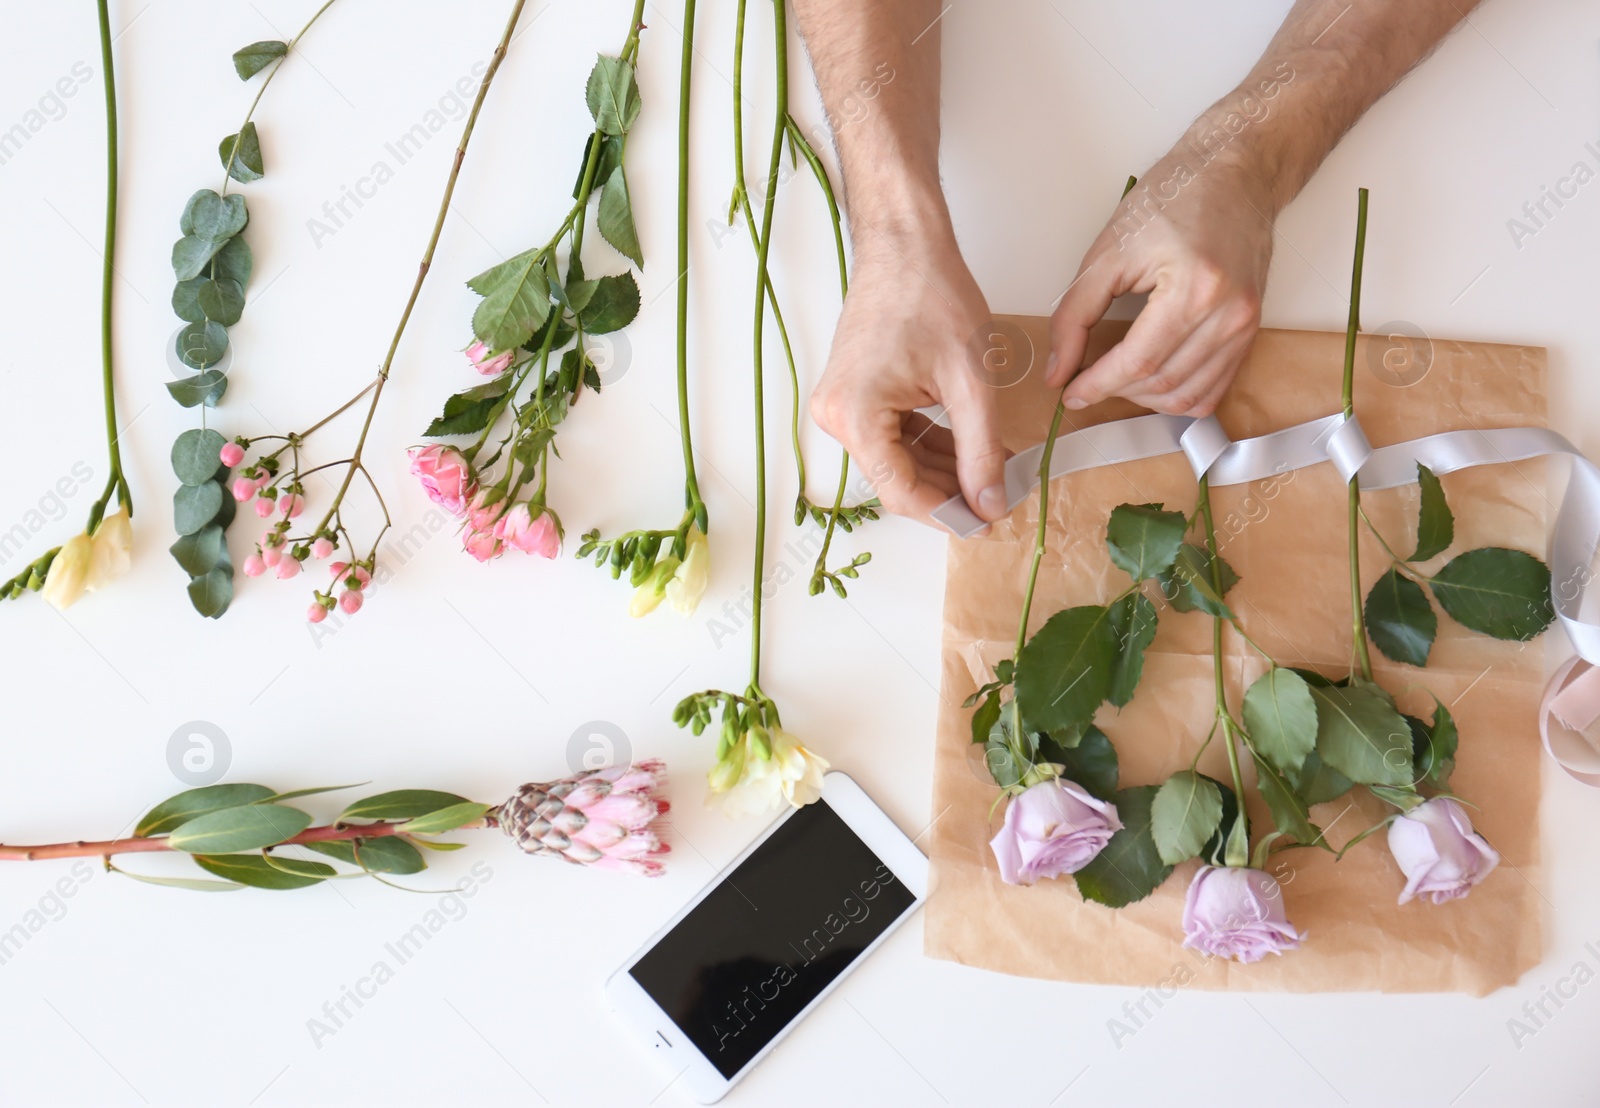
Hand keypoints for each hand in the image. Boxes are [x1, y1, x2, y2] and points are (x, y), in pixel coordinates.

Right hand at [810, 226, 1008, 526]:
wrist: (905, 245)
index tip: (989, 522)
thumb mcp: (970, 381)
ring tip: (994, 474)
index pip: (901, 493)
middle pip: (896, 481)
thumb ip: (980, 450)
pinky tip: (969, 450)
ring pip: (896, 461)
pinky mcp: (853, 395)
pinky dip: (929, 446)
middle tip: (1000, 500)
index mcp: (855, 417)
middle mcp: (836, 417)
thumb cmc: (931, 295)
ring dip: (943, 472)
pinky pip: (892, 437)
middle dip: (950, 494)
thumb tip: (990, 504)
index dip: (948, 514)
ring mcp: (841, 406)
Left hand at [1045, 154, 1276, 416]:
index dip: (1098, 385)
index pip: (1139, 362)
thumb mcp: (1108, 250)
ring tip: (1116, 379)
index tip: (1070, 394)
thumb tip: (1058, 369)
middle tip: (1086, 381)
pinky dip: (1177, 396)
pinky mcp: (1251, 330)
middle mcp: (1228, 312)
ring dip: (1144, 399)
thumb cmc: (1174, 199)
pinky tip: (1150, 381)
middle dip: (1116, 391)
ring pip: (1189, 395)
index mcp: (1194, 288)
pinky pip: (1214, 389)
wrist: (1234, 174)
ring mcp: (1246, 324)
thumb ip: (1075, 314)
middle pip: (1163, 383)